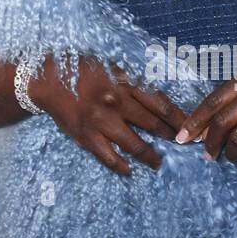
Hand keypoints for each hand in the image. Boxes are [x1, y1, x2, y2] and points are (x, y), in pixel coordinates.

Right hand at [30, 54, 187, 174]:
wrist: (46, 79)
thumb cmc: (82, 69)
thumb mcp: (113, 66)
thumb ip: (135, 80)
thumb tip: (160, 96)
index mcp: (126, 83)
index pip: (162, 105)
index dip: (179, 119)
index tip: (190, 128)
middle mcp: (117, 103)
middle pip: (153, 125)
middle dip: (170, 137)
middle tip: (182, 146)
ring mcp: (101, 122)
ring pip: (134, 145)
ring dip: (151, 156)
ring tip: (159, 163)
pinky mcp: (86, 137)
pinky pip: (109, 157)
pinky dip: (122, 166)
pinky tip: (130, 171)